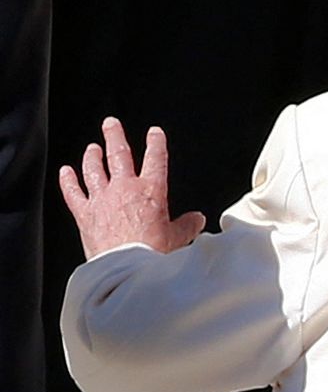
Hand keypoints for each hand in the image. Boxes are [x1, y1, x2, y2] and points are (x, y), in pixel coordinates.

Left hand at [59, 116, 205, 259]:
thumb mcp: (176, 238)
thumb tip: (197, 219)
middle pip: (119, 154)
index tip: (154, 132)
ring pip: (94, 169)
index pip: (156, 158)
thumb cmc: (152, 253)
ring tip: (92, 148)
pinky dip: (68, 181)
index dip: (156, 142)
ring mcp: (102, 199)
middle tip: (111, 123)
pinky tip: (65, 172)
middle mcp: (125, 188)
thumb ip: (187, 226)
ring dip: (92, 156)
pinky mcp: (85, 214)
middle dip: (115, 136)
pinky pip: (73, 192)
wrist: (126, 268)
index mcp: (151, 191)